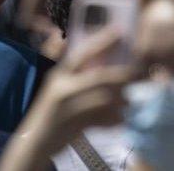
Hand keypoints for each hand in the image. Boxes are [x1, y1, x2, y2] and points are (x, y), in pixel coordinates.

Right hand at [0, 30, 133, 170]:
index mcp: (59, 75)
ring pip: (104, 99)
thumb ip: (75, 74)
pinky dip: (114, 119)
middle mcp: (63, 88)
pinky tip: (121, 119)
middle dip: (123, 74)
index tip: (120, 31)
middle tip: (139, 72)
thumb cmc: (50, 112)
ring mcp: (68, 108)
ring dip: (121, 98)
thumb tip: (95, 56)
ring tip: (129, 99)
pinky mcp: (74, 125)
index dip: (101, 41)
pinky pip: (102, 120)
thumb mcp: (57, 88)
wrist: (34, 143)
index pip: (82, 53)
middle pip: (100, 77)